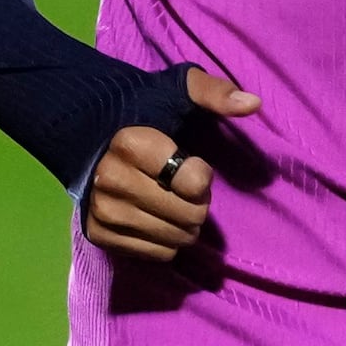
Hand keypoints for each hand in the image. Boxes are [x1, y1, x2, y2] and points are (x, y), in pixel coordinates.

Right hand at [85, 68, 258, 260]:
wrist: (92, 139)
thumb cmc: (146, 114)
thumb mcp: (180, 92)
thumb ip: (216, 93)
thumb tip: (253, 104)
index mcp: (130, 144)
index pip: (194, 183)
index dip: (200, 173)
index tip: (185, 159)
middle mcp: (110, 180)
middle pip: (189, 216)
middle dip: (196, 202)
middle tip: (179, 185)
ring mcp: (102, 211)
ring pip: (175, 239)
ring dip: (184, 224)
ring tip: (169, 201)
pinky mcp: (99, 236)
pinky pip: (158, 254)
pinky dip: (166, 241)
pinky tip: (155, 218)